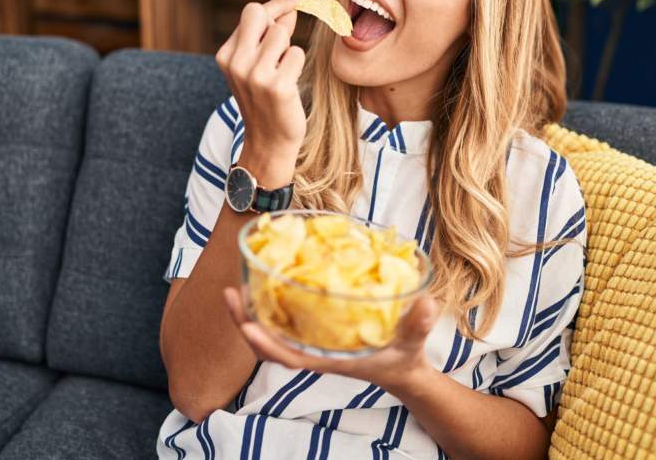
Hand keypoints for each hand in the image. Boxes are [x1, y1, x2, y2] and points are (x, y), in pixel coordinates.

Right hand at [215, 0, 306, 162]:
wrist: (269, 142)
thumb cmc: (267, 100)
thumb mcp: (258, 66)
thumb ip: (271, 35)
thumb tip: (290, 8)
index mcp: (226, 55)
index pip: (251, 13)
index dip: (276, 4)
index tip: (294, 0)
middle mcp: (236, 63)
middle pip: (259, 14)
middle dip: (278, 18)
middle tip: (290, 28)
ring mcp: (255, 75)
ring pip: (280, 34)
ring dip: (288, 49)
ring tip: (284, 70)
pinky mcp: (277, 86)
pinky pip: (296, 54)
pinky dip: (297, 65)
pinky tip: (290, 82)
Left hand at [223, 287, 439, 393]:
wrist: (402, 369)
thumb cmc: (403, 358)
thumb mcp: (413, 342)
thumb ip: (419, 324)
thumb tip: (425, 303)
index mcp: (330, 358)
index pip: (290, 356)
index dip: (267, 343)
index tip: (247, 325)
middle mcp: (314, 351)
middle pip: (269, 344)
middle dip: (245, 322)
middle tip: (230, 292)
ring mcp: (311, 343)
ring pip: (270, 333)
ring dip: (250, 313)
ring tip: (236, 286)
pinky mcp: (313, 332)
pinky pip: (282, 322)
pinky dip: (267, 307)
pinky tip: (261, 284)